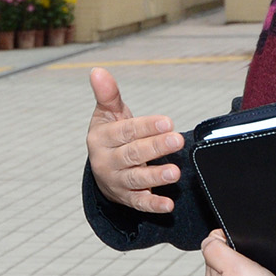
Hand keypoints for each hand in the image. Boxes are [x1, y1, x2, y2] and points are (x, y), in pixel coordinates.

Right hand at [85, 68, 185, 214]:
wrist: (103, 169)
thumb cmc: (111, 136)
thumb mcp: (108, 114)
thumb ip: (108, 94)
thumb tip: (97, 70)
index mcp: (100, 138)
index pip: (124, 131)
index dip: (145, 126)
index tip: (166, 122)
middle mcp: (106, 161)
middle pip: (132, 154)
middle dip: (155, 148)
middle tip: (177, 140)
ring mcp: (115, 182)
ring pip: (136, 179)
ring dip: (156, 176)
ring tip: (175, 172)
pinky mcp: (126, 199)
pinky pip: (139, 203)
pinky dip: (153, 205)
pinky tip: (168, 204)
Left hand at [203, 230, 275, 275]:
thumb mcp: (232, 267)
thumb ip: (215, 249)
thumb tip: (210, 238)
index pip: (213, 250)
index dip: (228, 239)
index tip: (243, 244)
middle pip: (227, 262)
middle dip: (239, 254)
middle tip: (255, 257)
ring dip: (252, 269)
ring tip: (264, 271)